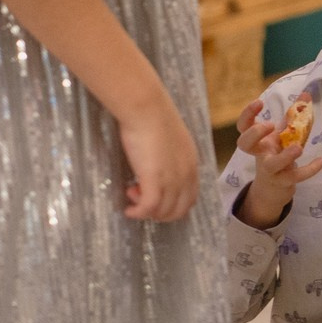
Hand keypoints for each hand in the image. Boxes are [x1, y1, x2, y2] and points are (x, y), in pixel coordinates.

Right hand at [120, 100, 200, 221]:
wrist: (147, 109)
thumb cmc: (154, 120)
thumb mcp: (171, 143)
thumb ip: (171, 158)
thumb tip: (160, 169)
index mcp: (192, 165)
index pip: (190, 199)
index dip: (172, 206)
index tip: (155, 198)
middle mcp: (186, 174)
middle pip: (179, 210)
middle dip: (159, 213)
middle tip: (141, 199)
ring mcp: (172, 178)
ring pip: (163, 212)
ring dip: (146, 211)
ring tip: (131, 195)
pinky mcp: (154, 179)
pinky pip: (148, 207)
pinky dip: (138, 213)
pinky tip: (128, 209)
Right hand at [231, 95, 321, 227]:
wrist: (274, 187)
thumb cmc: (278, 153)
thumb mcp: (283, 134)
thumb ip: (294, 114)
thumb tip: (306, 93)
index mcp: (259, 139)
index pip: (244, 126)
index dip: (247, 114)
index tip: (259, 102)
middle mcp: (260, 153)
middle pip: (245, 145)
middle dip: (255, 133)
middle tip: (270, 124)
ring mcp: (270, 169)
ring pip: (271, 165)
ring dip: (284, 156)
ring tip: (298, 147)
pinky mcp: (283, 181)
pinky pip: (294, 177)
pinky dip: (308, 170)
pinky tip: (321, 161)